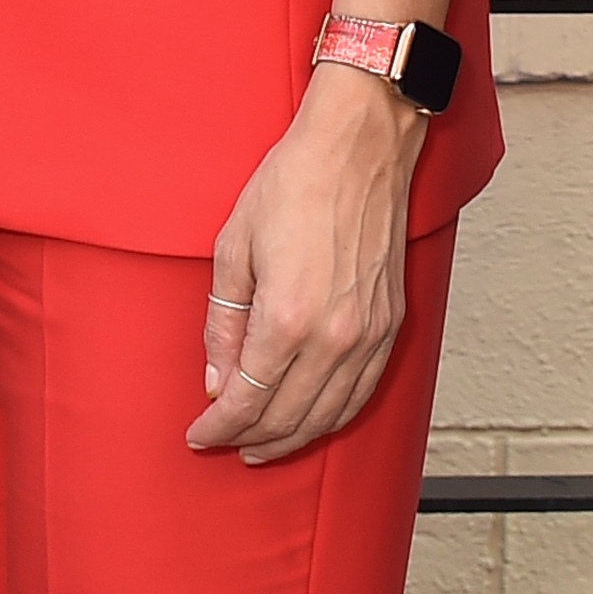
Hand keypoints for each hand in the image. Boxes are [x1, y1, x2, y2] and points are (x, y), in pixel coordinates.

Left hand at [184, 66, 422, 465]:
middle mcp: (335, 337)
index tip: (200, 433)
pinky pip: (364, 392)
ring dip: (294, 438)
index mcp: (288, 319)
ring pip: (330, 415)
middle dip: (251, 439)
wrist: (358, 148)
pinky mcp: (392, 324)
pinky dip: (335, 416)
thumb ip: (223, 323)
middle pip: (289, 417)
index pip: (248, 400)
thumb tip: (217, 379)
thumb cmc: (295, 184)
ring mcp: (370, 334)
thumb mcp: (233, 249)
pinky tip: (315, 419)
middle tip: (225, 443)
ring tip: (264, 445)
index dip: (219, 426)